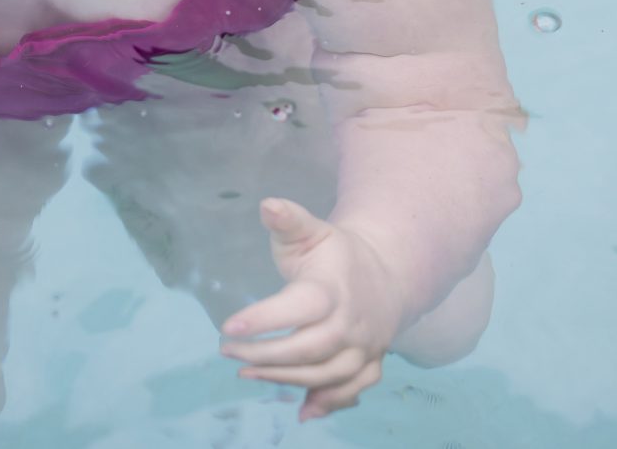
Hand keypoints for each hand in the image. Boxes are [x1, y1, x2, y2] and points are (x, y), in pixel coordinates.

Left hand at [219, 197, 406, 421]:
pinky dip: (329, 405)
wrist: (389, 272)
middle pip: (309, 350)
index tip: (227, 326)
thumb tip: (267, 205)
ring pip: (325, 376)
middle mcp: (351, 322)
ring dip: (284, 380)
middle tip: (228, 351)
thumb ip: (288, 219)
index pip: (300, 308)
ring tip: (245, 371)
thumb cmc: (336, 253)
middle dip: (265, 356)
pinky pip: (352, 391)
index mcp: (333, 288)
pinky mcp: (369, 364)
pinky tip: (302, 413)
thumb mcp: (312, 230)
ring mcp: (363, 347)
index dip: (264, 319)